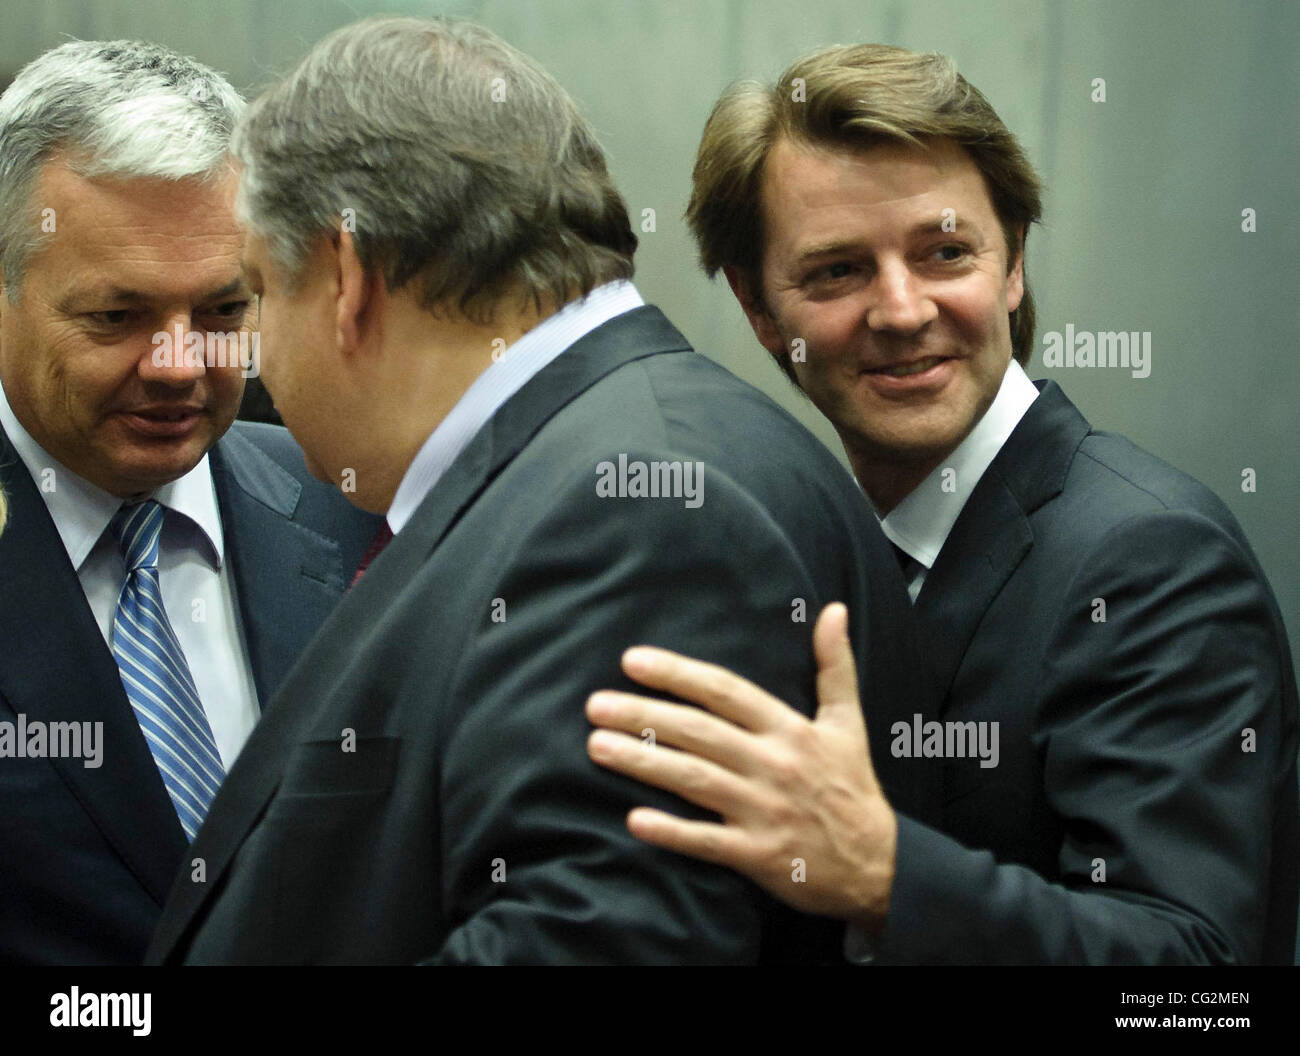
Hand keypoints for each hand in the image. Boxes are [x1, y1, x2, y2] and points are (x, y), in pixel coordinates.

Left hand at [585, 602, 896, 931]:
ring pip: (695, 781)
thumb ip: (834, 665)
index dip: (678, 674)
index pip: (725, 691)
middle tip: (594, 705)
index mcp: (790, 729)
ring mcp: (765, 811)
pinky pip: (707, 842)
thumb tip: (832, 609)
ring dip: (643, 763)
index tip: (632, 661)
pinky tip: (633, 819)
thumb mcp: (848, 722)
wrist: (880, 865)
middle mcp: (774, 765)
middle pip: (699, 732)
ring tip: (597, 747)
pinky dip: (671, 832)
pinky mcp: (759, 855)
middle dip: (643, 715)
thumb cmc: (852, 788)